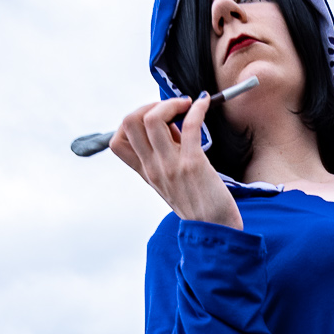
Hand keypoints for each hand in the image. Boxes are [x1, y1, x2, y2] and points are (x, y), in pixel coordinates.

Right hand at [109, 94, 242, 229]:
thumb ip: (166, 154)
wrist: (216, 230)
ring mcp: (171, 166)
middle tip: (173, 108)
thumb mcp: (171, 181)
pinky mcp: (193, 164)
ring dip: (170, 103)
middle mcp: (153, 168)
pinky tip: (204, 103)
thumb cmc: (198, 204)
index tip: (155, 119)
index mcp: (146, 172)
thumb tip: (171, 124)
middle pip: (129, 122)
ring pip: (152, 119)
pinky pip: (190, 125)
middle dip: (150, 105)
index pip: (117, 142)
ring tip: (187, 105)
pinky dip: (197, 108)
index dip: (132, 121)